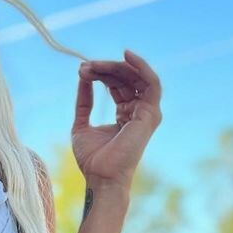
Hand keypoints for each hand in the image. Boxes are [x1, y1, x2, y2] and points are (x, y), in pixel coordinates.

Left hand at [72, 48, 161, 196]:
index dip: (100, 74)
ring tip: (93, 66)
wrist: (100, 176)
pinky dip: (141, 66)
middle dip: (105, 69)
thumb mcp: (81, 124)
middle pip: (126, 79)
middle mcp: (138, 112)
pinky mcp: (151, 114)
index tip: (81, 70)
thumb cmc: (93, 159)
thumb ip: (84, 101)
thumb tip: (83, 77)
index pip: (116, 84)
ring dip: (115, 67)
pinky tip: (126, 56)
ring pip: (136, 77)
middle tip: (84, 67)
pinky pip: (151, 83)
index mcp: (125, 114)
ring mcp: (146, 113)